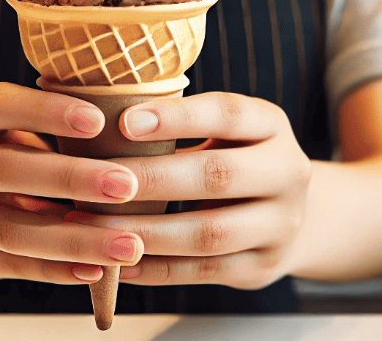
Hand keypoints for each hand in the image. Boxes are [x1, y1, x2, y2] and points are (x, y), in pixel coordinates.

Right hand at [0, 82, 146, 284]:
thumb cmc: (12, 154)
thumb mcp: (18, 130)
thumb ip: (58, 127)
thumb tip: (132, 126)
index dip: (44, 110)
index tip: (98, 119)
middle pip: (3, 169)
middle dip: (69, 177)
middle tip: (126, 185)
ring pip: (11, 229)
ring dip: (74, 238)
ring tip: (128, 245)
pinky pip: (13, 266)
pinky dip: (57, 270)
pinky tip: (98, 270)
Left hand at [65, 93, 311, 289]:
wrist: (286, 212)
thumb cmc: (227, 157)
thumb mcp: (220, 130)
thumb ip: (174, 122)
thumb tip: (93, 111)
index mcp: (271, 125)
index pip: (227, 114)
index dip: (177, 117)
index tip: (124, 121)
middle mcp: (287, 172)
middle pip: (217, 176)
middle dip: (151, 180)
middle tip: (96, 182)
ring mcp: (280, 224)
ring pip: (209, 232)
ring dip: (146, 231)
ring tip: (94, 227)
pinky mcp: (264, 267)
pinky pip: (203, 271)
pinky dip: (157, 268)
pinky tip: (118, 262)